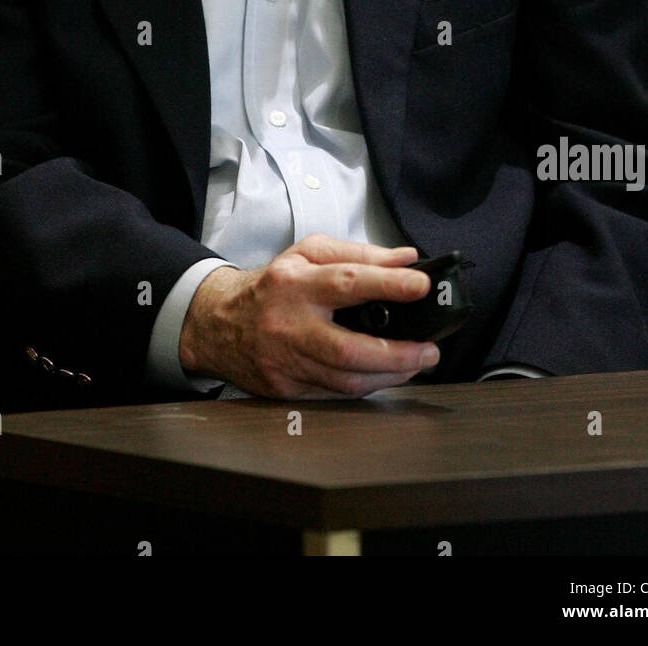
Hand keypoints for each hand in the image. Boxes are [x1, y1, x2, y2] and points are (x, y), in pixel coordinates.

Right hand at [178, 233, 441, 398]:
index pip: (347, 281)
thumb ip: (358, 253)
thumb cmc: (271, 285)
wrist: (216, 323)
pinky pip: (335, 393)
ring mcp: (286, 363)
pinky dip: (365, 384)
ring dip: (390, 374)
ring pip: (346, 380)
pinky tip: (384, 373)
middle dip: (398, 353)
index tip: (420, 284)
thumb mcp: (307, 253)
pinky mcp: (285, 390)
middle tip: (430, 349)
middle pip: (348, 348)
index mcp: (296, 283)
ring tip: (417, 362)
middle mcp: (290, 325)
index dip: (388, 284)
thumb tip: (405, 259)